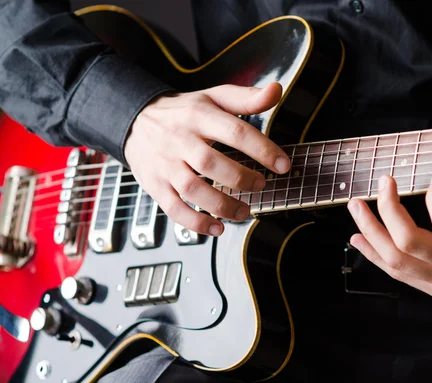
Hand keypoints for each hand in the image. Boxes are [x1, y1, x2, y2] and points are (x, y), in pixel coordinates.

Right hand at [124, 82, 289, 235]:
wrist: (134, 119)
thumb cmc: (182, 112)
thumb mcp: (213, 97)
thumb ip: (247, 98)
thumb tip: (276, 91)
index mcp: (199, 116)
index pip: (235, 131)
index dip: (263, 150)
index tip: (283, 165)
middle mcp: (181, 140)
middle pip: (211, 163)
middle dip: (241, 178)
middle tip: (261, 185)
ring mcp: (166, 165)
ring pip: (192, 189)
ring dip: (222, 205)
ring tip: (244, 211)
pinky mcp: (155, 185)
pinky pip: (173, 208)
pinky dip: (196, 222)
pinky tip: (216, 228)